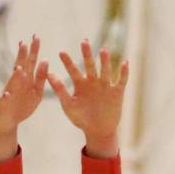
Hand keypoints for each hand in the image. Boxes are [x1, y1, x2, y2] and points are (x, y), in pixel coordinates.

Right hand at [0, 36, 47, 155]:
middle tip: (26, 42)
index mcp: (25, 80)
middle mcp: (16, 83)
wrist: (7, 120)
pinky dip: (5, 98)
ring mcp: (10, 92)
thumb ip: (40, 78)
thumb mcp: (36, 92)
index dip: (33, 51)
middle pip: (20, 67)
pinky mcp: (4, 104)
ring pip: (12, 83)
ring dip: (15, 77)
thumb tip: (45, 61)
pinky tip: (6, 94)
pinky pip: (5, 101)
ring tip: (19, 68)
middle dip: (23, 56)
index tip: (36, 37)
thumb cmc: (22, 105)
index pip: (29, 62)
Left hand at [48, 40, 127, 157]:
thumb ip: (60, 90)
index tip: (61, 52)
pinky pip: (121, 81)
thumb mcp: (69, 105)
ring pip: (105, 70)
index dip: (67, 62)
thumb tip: (48, 75)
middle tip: (83, 42)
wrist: (98, 131)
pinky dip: (124, 73)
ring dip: (105, 61)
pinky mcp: (117, 92)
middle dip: (87, 54)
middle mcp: (92, 81)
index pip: (73, 70)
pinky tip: (125, 63)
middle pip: (90, 65)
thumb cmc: (81, 119)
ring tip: (103, 51)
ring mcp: (105, 86)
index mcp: (80, 83)